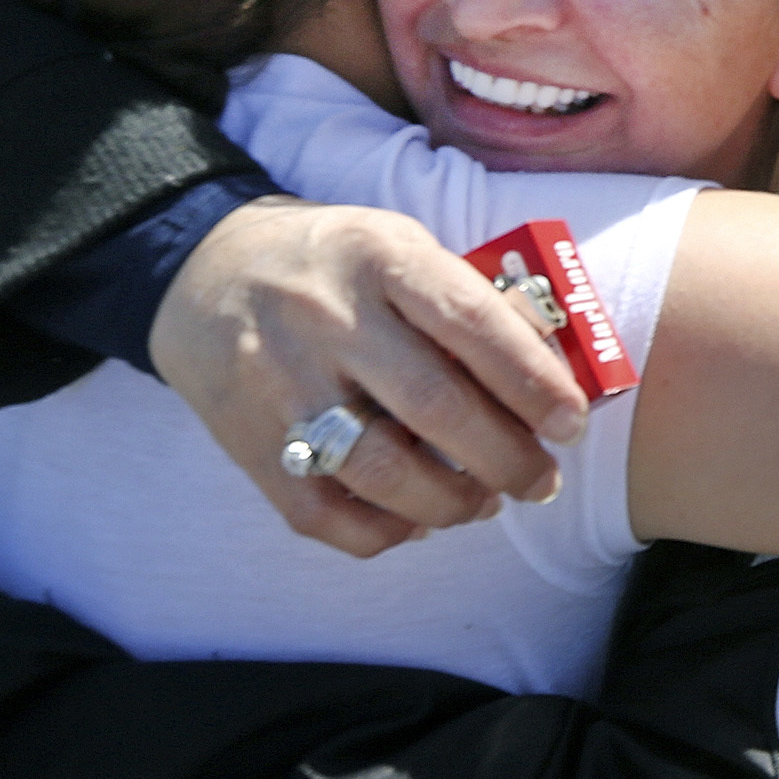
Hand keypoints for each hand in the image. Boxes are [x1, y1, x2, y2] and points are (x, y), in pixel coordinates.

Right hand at [150, 199, 591, 558]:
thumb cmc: (337, 264)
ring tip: (485, 502)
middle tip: (542, 481)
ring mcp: (281, 384)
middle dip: (507, 458)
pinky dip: (384, 531)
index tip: (571, 424)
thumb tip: (548, 379)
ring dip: (452, 504)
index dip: (533, 381)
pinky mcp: (248, 442)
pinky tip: (416, 521)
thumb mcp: (400, 246)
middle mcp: (326, 318)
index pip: (472, 323)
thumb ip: (466, 302)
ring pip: (382, 472)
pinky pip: (323, 513)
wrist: (207, 273)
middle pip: (435, 407)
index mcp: (379, 257)